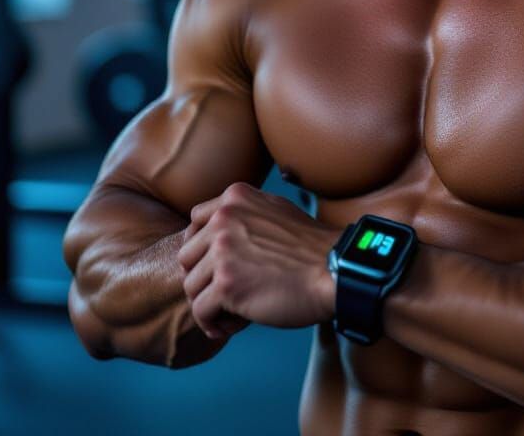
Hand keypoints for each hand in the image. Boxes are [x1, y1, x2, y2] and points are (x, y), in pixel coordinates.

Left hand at [177, 181, 338, 339]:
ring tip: (234, 312)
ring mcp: (223, 251)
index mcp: (236, 198)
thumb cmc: (311, 248)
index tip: (218, 267)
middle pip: (187, 257)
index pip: (195, 222)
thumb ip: (246, 213)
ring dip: (209, 304)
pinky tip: (233, 326)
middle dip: (204, 279)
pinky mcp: (227, 284)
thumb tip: (220, 224)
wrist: (335, 270)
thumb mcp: (276, 210)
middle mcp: (224, 219)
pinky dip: (213, 324)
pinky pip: (200, 311)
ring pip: (190, 286)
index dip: (203, 249)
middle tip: (228, 294)